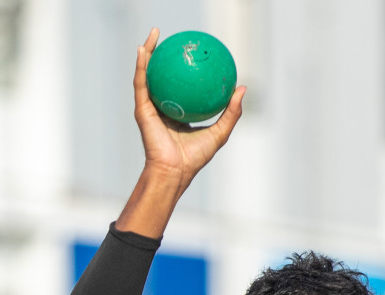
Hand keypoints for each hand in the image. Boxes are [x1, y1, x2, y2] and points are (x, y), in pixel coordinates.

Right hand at [132, 27, 246, 189]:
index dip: (183, 68)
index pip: (179, 85)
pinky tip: (144, 49)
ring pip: (147, 73)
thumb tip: (243, 87)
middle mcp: (161, 107)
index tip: (191, 52)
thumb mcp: (220, 131)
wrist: (174, 171)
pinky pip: (142, 82)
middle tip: (173, 38)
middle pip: (161, 75)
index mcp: (176, 112)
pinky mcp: (141, 108)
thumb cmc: (195, 157)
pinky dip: (141, 65)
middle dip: (163, 54)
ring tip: (155, 34)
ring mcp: (149, 107)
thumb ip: (232, 111)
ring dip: (148, 51)